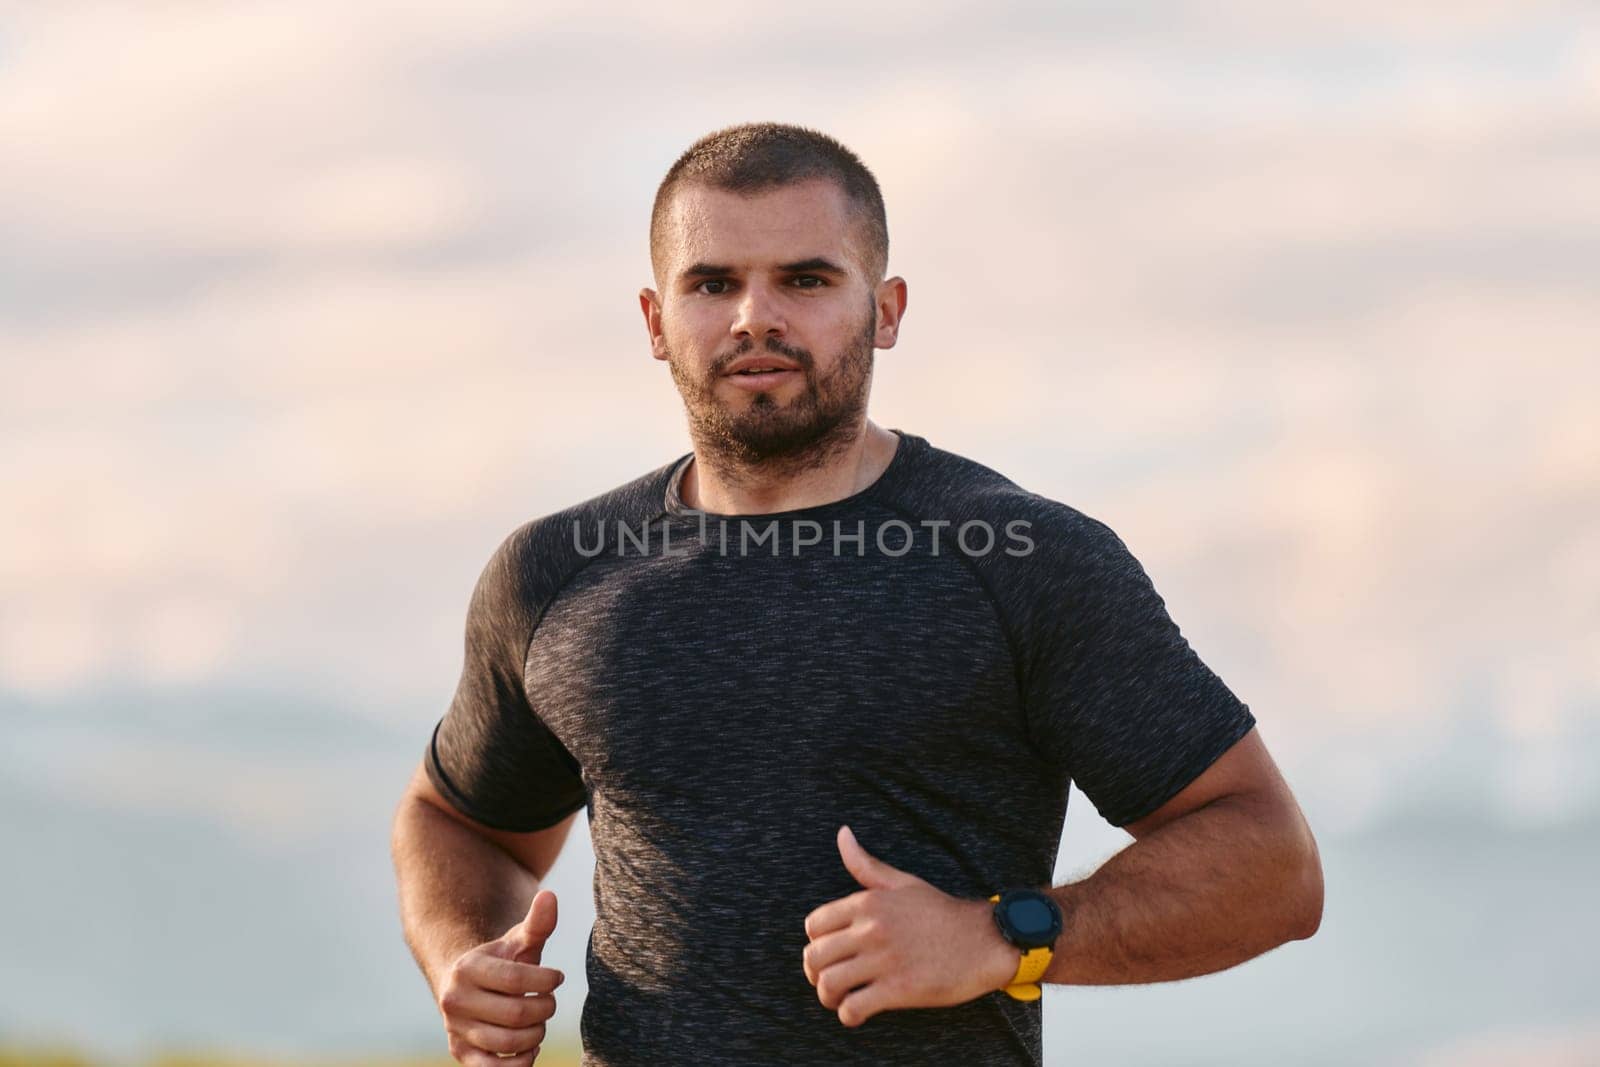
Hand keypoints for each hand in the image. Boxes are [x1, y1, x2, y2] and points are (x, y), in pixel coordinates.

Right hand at [436, 889, 565, 1065]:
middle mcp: (455, 1000)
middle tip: (550, 1002)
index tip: (557, 977)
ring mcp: (456, 1029)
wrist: (467, 986)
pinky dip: (519, 1063)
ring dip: (536, 1035)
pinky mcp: (460, 1053)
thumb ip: (537, 923)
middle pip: (516, 1013)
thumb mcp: (518, 941)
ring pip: (508, 1042)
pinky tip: (530, 1048)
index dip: (546, 980)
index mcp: (469, 968)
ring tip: (540, 1022)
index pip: (517, 979)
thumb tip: (550, 896)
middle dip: (545, 1008)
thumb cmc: (502, 962)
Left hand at [802, 826, 1018, 1027]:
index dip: (816, 943)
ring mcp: (884, 960)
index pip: (814, 925)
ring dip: (828, 997)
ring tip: (841, 999)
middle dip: (815, 974)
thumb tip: (842, 833)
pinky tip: (859, 1012)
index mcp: (868, 902)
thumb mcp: (902, 881)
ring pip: (828, 984)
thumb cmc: (941, 913)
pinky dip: (849, 1015)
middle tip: (830, 981)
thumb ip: (866, 864)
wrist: (984, 941)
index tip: (830, 953)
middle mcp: (871, 929)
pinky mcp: (899, 989)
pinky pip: (853, 1008)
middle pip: (814, 957)